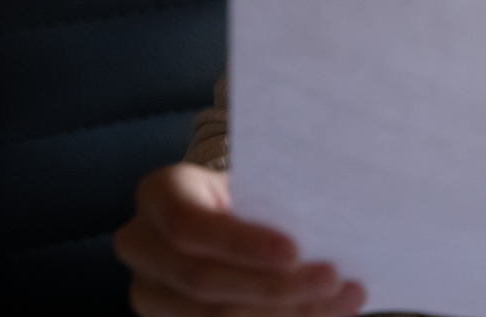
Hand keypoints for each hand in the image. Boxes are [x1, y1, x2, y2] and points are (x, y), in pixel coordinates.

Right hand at [115, 164, 363, 316]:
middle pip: (201, 280)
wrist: (223, 216)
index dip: (241, 244)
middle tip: (332, 280)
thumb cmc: (247, 191)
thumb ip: (275, 204)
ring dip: (284, 313)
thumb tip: (332, 231)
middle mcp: (142, 247)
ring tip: (343, 299)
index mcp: (159, 194)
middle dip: (272, 287)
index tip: (294, 252)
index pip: (189, 225)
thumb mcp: (254, 182)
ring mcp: (149, 293)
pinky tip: (322, 314)